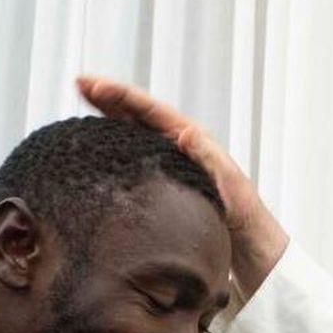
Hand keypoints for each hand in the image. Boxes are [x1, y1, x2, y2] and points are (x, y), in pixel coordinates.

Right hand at [77, 76, 290, 297]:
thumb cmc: (244, 219)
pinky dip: (117, 145)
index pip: (151, 110)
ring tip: (83, 102)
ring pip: (135, 131)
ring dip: (110, 115)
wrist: (253, 248)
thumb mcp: (229, 187)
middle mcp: (182, 146)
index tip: (93, 86)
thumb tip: (182, 132)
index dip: (121, 95)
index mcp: (194, 141)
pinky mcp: (168, 181)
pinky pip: (137, 155)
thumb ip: (207, 159)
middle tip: (80, 84)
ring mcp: (173, 162)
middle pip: (139, 113)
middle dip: (110, 97)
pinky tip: (97, 145)